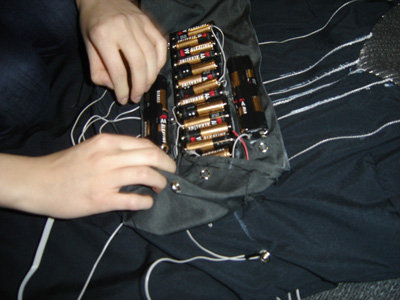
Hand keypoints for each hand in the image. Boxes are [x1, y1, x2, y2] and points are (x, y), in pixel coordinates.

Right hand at [0, 134, 175, 217]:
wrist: (38, 182)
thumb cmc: (64, 165)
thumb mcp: (91, 147)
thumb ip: (114, 150)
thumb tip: (140, 157)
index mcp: (107, 142)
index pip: (144, 144)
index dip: (161, 153)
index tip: (165, 161)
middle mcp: (109, 157)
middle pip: (151, 156)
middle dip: (168, 165)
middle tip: (171, 173)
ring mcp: (106, 178)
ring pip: (147, 175)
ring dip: (160, 182)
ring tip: (160, 187)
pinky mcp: (102, 199)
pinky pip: (133, 200)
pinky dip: (146, 202)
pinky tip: (147, 202)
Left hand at [77, 0, 166, 103]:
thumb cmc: (92, 23)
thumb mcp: (87, 48)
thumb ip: (98, 71)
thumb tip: (115, 87)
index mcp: (103, 36)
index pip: (117, 70)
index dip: (122, 89)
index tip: (123, 99)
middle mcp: (122, 28)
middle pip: (138, 65)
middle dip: (139, 86)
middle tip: (136, 96)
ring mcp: (138, 24)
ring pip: (152, 57)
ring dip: (151, 77)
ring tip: (145, 87)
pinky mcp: (149, 22)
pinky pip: (161, 45)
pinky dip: (160, 62)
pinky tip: (154, 71)